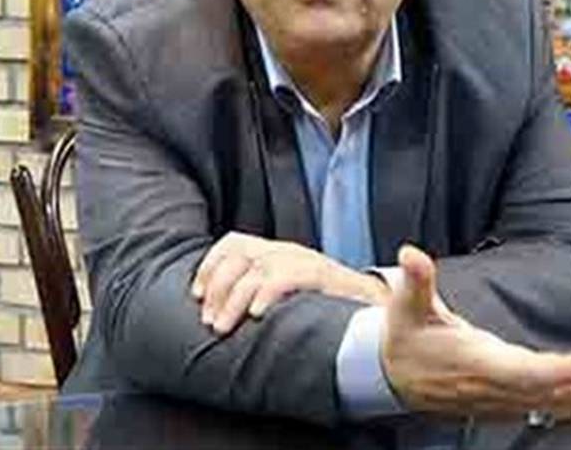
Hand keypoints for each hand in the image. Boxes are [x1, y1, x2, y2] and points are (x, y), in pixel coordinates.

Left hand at [191, 231, 389, 334]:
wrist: (374, 308)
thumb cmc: (326, 307)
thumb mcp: (288, 294)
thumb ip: (261, 294)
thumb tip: (221, 314)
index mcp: (277, 252)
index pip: (234, 243)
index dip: (210, 265)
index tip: (195, 295)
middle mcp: (288, 251)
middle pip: (239, 255)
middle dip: (217, 288)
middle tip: (208, 320)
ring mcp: (305, 260)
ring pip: (256, 270)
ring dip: (233, 300)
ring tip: (222, 327)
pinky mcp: (322, 274)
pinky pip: (288, 277)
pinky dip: (267, 293)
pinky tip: (257, 315)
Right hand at [380, 245, 570, 420]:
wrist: (391, 376)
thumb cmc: (405, 337)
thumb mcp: (406, 306)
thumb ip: (415, 281)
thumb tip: (411, 255)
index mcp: (476, 362)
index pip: (523, 372)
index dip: (558, 371)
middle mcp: (495, 386)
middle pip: (551, 394)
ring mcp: (504, 398)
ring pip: (556, 404)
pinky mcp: (509, 400)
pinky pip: (552, 406)